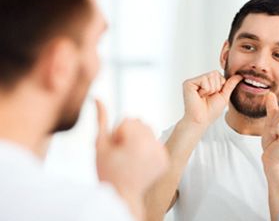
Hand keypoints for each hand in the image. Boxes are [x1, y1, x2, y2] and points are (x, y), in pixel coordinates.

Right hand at [95, 100, 168, 219]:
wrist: (122, 195)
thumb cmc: (108, 172)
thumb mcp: (100, 144)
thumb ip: (101, 119)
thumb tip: (97, 99)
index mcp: (138, 141)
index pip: (128, 120)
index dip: (117, 134)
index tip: (116, 149)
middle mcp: (153, 145)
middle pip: (140, 123)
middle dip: (129, 134)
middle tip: (123, 154)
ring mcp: (161, 153)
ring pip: (148, 131)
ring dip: (139, 139)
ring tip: (130, 158)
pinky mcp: (165, 159)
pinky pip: (155, 142)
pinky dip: (147, 148)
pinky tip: (139, 162)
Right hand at [182, 70, 241, 126]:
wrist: (202, 120)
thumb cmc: (211, 111)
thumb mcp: (224, 96)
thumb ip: (230, 84)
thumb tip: (240, 75)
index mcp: (206, 82)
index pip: (218, 74)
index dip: (220, 86)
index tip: (213, 96)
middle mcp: (199, 80)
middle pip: (215, 73)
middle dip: (216, 87)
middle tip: (208, 97)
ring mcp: (193, 81)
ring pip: (210, 76)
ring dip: (211, 89)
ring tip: (203, 97)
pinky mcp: (188, 83)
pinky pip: (204, 79)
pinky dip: (205, 90)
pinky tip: (199, 96)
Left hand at [261, 92, 278, 166]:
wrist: (272, 159)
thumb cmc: (272, 142)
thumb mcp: (271, 122)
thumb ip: (272, 108)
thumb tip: (270, 93)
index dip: (274, 117)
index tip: (276, 129)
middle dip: (273, 121)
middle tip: (275, 134)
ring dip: (272, 126)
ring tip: (276, 136)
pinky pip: (278, 125)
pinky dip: (273, 132)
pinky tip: (276, 141)